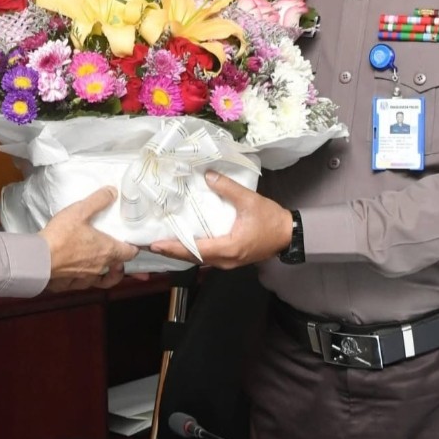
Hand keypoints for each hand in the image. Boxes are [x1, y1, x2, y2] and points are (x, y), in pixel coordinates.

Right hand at [39, 186, 138, 290]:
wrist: (39, 259)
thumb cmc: (60, 236)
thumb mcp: (80, 211)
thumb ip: (98, 201)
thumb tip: (112, 192)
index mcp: (107, 250)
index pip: (130, 253)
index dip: (133, 248)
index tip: (133, 244)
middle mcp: (100, 267)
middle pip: (118, 267)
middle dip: (121, 262)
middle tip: (120, 255)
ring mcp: (86, 278)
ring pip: (103, 280)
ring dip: (107, 275)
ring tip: (107, 269)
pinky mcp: (71, 284)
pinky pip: (84, 285)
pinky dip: (87, 281)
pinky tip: (83, 276)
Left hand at [148, 171, 294, 267]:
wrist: (289, 235)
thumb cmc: (271, 219)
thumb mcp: (249, 201)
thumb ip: (228, 188)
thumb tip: (208, 176)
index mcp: (228, 248)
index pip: (196, 250)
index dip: (175, 247)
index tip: (156, 245)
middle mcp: (225, 260)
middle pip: (193, 258)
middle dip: (171, 251)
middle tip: (150, 245)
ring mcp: (228, 262)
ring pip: (199, 259)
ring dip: (181, 252)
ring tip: (162, 244)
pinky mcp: (230, 259)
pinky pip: (206, 257)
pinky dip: (193, 251)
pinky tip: (184, 243)